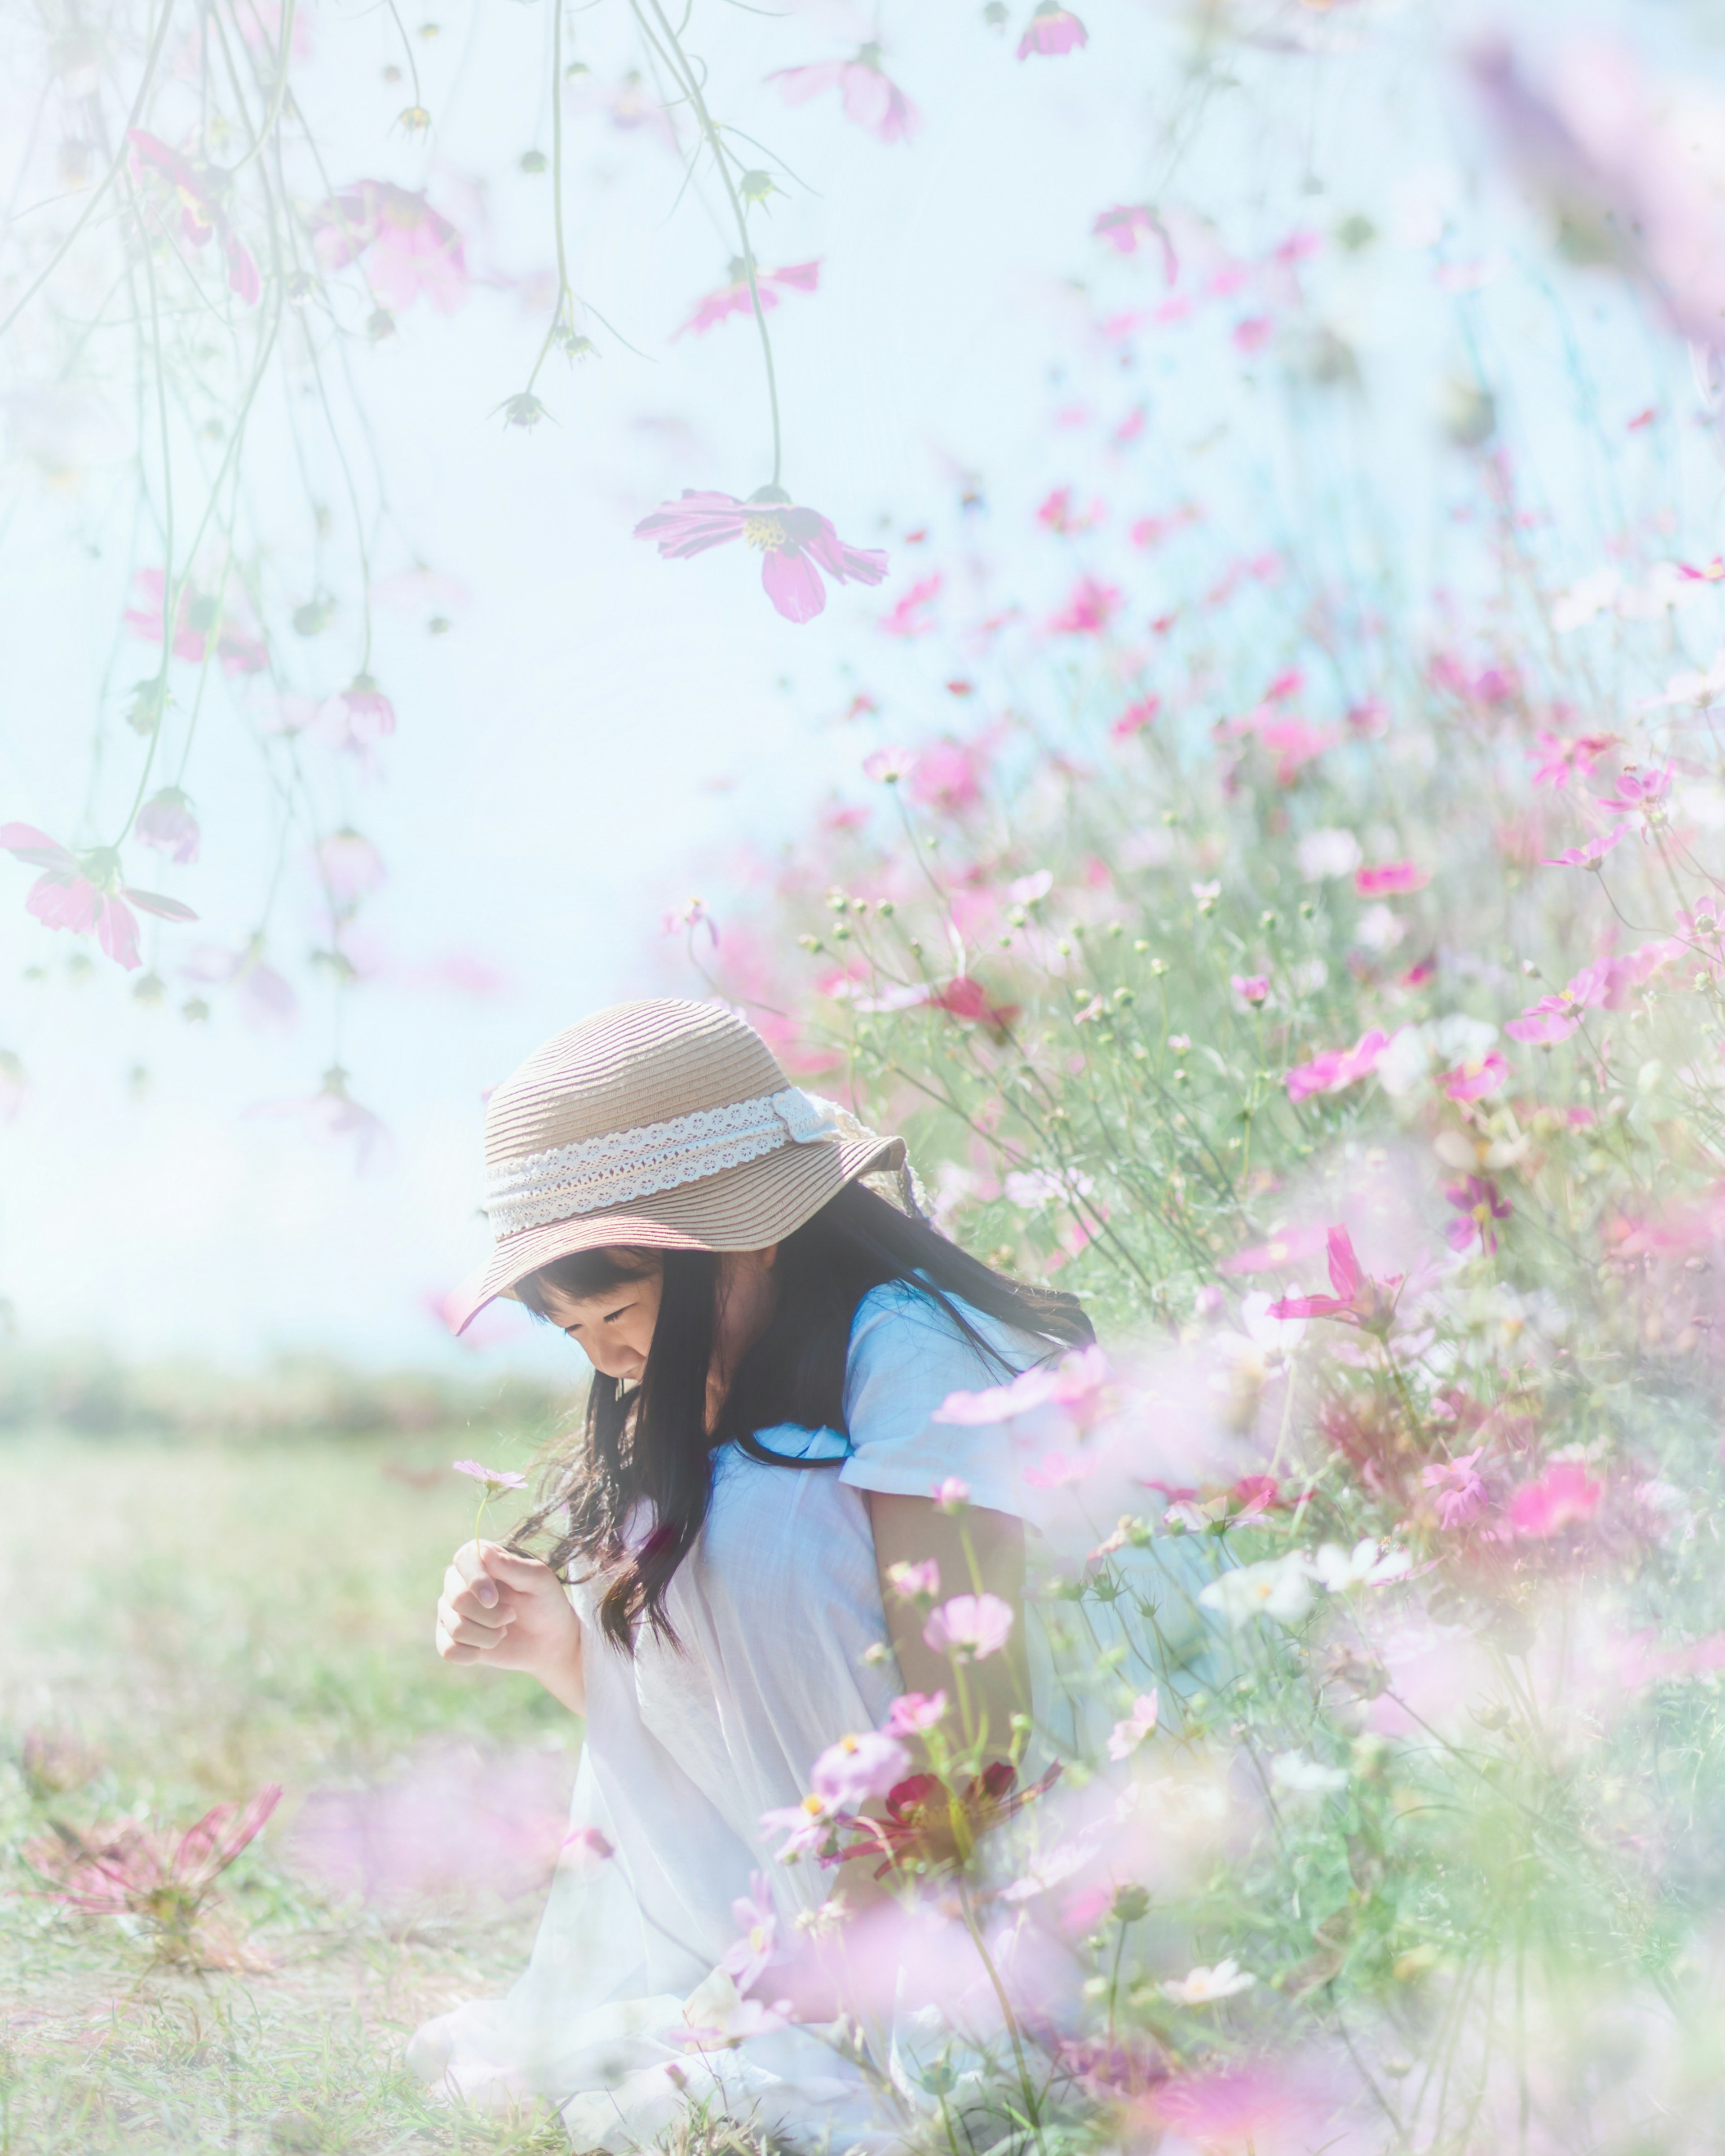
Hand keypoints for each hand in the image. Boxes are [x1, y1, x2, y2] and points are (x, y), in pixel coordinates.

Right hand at [434, 1540, 584, 1712]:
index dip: (476, 1581)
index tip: (493, 1600)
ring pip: (456, 1628)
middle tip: (512, 1615)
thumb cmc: (544, 1602)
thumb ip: (512, 1566)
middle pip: (457, 1599)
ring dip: (488, 1636)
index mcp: (479, 1559)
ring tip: (503, 1630)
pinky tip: (486, 1648)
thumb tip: (484, 1551)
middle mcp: (458, 1582)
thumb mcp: (538, 1581)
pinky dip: (472, 1654)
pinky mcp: (449, 1638)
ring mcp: (449, 1610)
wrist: (546, 1640)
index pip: (463, 1559)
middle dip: (491, 1616)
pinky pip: (449, 1650)